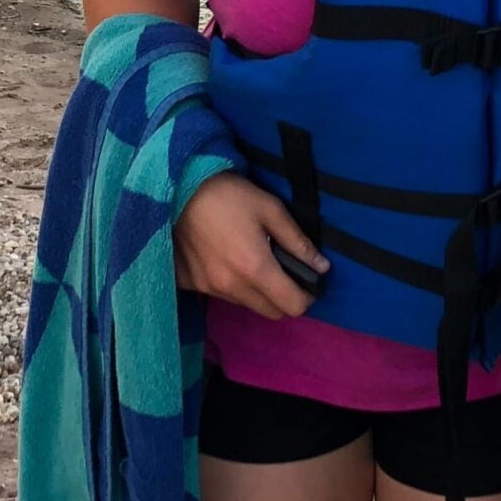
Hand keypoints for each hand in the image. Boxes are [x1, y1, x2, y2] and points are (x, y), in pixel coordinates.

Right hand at [174, 173, 326, 318]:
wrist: (178, 188)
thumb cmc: (229, 194)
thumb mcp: (271, 209)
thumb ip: (298, 242)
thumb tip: (322, 267)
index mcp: (256, 268)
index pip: (292, 307)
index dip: (306, 297)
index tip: (308, 284)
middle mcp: (232, 286)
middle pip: (270, 312)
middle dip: (284, 298)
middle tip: (285, 273)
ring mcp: (208, 288)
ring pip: (246, 305)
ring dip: (257, 292)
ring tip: (254, 262)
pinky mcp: (190, 283)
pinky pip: (220, 294)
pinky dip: (230, 285)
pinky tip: (226, 259)